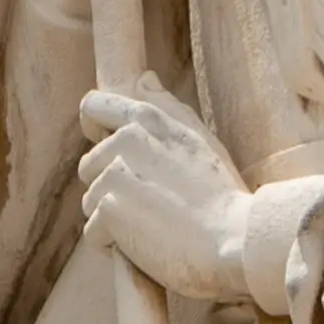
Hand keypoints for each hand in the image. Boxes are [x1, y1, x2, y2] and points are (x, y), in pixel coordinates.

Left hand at [77, 86, 254, 304]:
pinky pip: (93, 232)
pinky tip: (145, 243)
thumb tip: (143, 78)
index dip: (93, 127)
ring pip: (91, 201)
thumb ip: (167, 108)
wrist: (235, 238)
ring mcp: (113, 174)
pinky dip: (113, 244)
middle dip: (111, 187)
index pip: (94, 106)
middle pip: (89, 165)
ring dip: (113, 218)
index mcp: (147, 120)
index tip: (102, 143)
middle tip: (153, 204)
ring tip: (154, 224)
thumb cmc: (221, 194)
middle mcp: (125, 141)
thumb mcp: (200, 140)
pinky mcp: (108, 208)